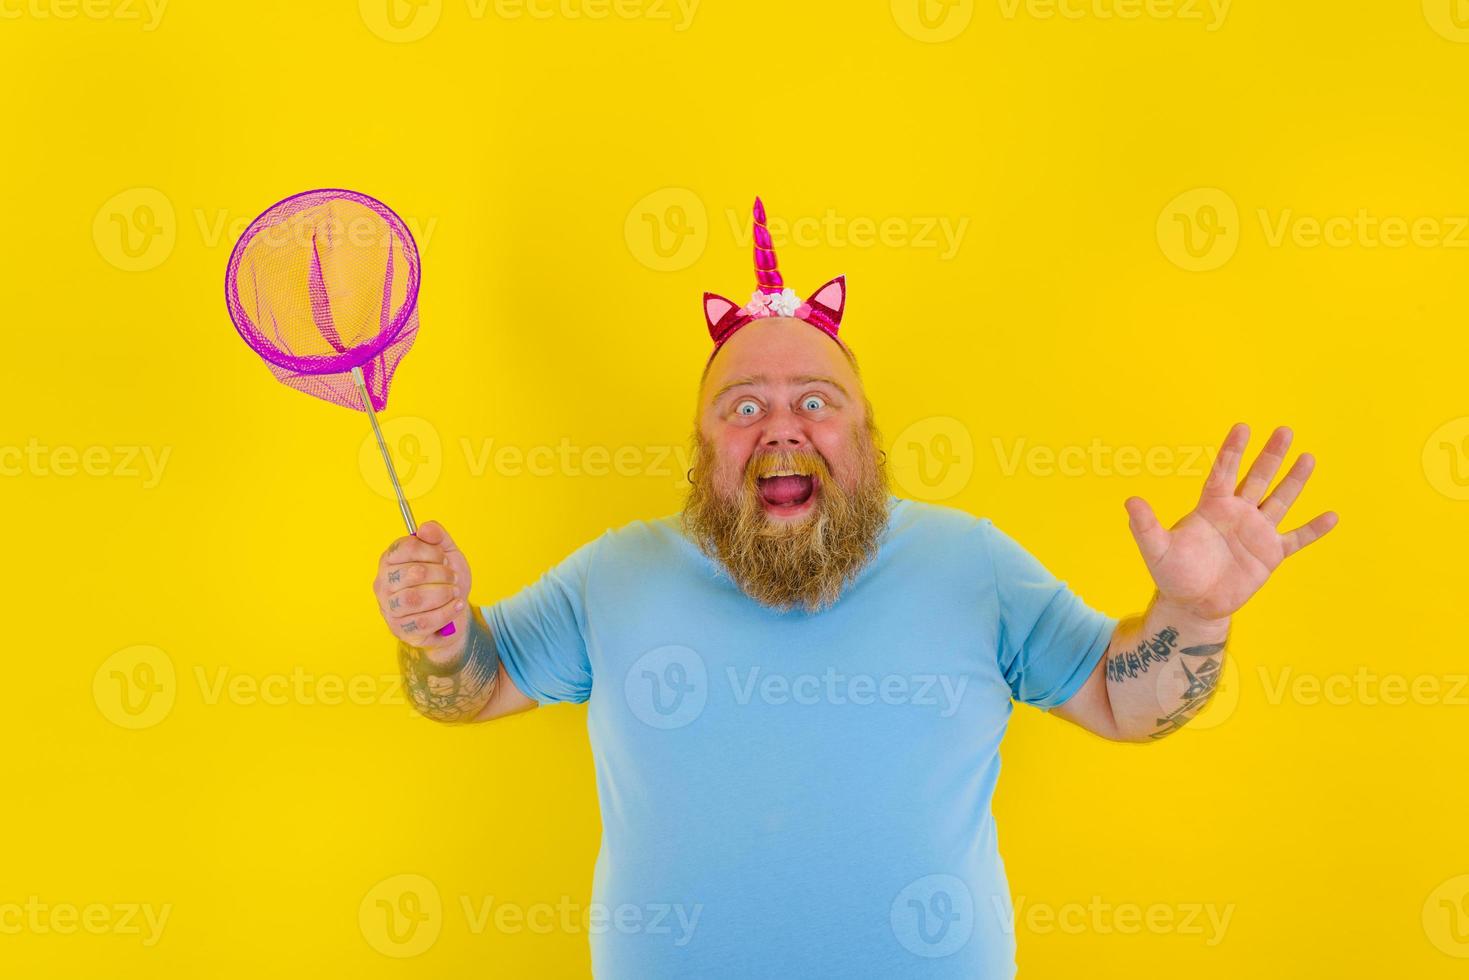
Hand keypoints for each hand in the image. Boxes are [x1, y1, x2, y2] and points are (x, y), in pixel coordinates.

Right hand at [372, 521, 471, 659]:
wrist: (452, 614)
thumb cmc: (444, 581)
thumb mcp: (447, 554)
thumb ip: (437, 537)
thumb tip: (426, 528)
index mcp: (390, 559)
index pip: (406, 547)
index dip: (432, 551)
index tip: (444, 557)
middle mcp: (383, 583)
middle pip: (413, 573)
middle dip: (441, 574)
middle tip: (452, 576)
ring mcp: (389, 608)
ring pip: (415, 599)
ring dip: (443, 593)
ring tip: (455, 591)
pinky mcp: (400, 629)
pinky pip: (424, 621)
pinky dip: (446, 612)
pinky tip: (457, 605)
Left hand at [1125, 423, 1337, 622]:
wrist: (1193, 604)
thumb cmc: (1172, 574)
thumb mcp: (1156, 550)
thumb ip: (1146, 526)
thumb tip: (1129, 502)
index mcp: (1210, 507)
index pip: (1223, 472)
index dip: (1232, 451)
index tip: (1243, 427)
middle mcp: (1236, 513)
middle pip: (1257, 478)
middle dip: (1271, 455)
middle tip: (1285, 430)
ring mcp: (1256, 532)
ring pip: (1279, 500)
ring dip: (1294, 481)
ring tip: (1308, 457)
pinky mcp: (1270, 554)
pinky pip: (1296, 539)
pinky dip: (1313, 529)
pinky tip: (1332, 516)